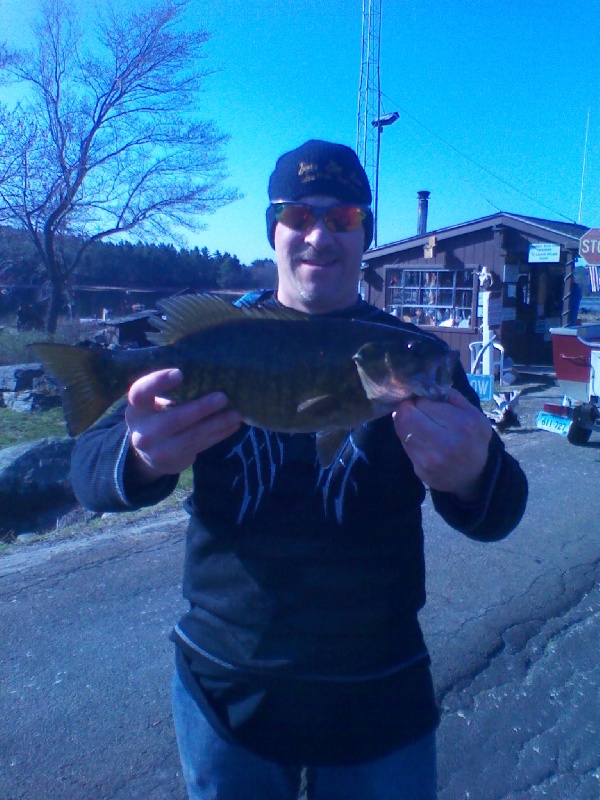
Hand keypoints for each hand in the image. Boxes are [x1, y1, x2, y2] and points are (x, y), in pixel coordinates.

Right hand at [124, 369, 241, 483]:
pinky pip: (201, 446)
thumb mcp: (153, 403)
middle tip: (223, 397)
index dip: (158, 382)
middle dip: (200, 408)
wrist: (149, 453)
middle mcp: (143, 430)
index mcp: (137, 408)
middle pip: (173, 419)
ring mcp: (158, 449)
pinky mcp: (175, 460)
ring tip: (236, 413)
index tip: (180, 373)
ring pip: (192, 436)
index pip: (140, 393)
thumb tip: (208, 372)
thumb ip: (170, 391)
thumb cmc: (158, 415)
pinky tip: (233, 425)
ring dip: (217, 424)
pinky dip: (219, 434)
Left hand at [392, 388, 491, 502]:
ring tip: (415, 420)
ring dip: (404, 421)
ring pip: (401, 430)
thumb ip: (452, 396)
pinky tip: (418, 436)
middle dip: (406, 408)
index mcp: (461, 425)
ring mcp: (429, 459)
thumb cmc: (473, 440)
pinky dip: (407, 437)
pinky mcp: (419, 469)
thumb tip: (428, 385)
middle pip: (406, 416)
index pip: (423, 403)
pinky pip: (404, 445)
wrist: (474, 476)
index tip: (424, 400)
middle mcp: (444, 443)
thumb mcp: (474, 414)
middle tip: (413, 407)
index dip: (421, 399)